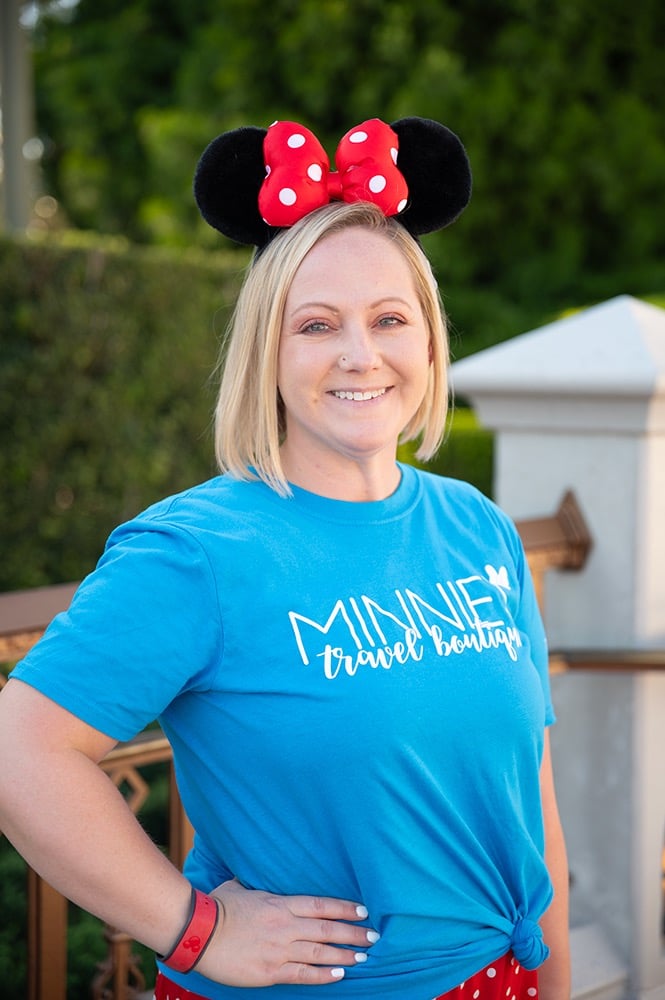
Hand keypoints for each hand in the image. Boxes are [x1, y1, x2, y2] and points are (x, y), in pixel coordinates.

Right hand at [196, 878, 378, 986]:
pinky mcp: (270, 972)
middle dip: (353, 933)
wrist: (199, 933)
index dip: (344, 908)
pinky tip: (339, 975)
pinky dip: (323, 975)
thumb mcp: (241, 888)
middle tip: (374, 937)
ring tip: (363, 957)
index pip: (320, 905)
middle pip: (327, 930)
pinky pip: (303, 975)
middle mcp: (285, 926)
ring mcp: (279, 950)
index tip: (362, 911)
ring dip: (344, 956)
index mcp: (280, 903)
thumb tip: (258, 879)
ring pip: (320, 953)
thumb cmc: (217, 907)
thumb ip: (258, 888)